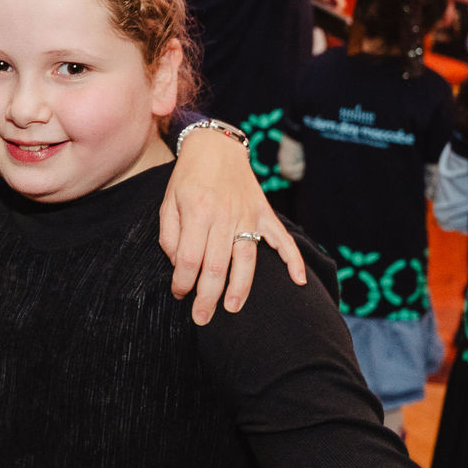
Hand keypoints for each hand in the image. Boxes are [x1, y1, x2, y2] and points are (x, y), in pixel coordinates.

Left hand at [160, 129, 306, 323]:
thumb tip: (180, 266)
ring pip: (246, 259)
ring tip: (233, 309)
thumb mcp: (168, 203)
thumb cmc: (187, 179)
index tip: (179, 294)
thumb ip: (171, 237)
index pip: (189, 259)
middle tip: (202, 319)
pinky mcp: (264, 214)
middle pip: (217, 266)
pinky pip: (282, 239)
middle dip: (208, 297)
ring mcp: (247, 215)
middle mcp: (224, 216)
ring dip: (241, 287)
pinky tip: (299, 281)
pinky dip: (293, 260)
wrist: (215, 147)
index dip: (183, 282)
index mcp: (197, 213)